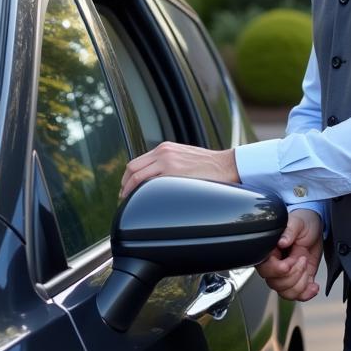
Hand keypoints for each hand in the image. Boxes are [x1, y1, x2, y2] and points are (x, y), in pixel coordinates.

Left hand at [120, 142, 238, 198]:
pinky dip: (139, 192)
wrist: (226, 165)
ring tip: (128, 202)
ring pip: (136, 175)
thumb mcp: (185, 158)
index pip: (138, 162)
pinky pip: (147, 183)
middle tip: (123, 197)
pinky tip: (140, 202)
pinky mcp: (172, 172)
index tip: (127, 188)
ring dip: (128, 190)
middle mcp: (163, 152)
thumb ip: (170, 164)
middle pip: (132, 168)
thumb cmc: (210, 166)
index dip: (128, 177)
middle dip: (124, 184)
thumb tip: (159, 179)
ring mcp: (167, 161)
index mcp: (165, 148)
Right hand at [256, 209, 322, 301]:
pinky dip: (307, 294)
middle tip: (302, 259)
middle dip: (292, 275)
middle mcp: (275, 265)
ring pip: (285, 293)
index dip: (278, 270)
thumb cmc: (303, 222)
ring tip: (307, 267)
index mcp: (269, 251)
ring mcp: (286, 275)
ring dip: (300, 283)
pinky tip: (313, 285)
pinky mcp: (298, 280)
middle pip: (275, 284)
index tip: (289, 262)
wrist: (316, 228)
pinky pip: (297, 296)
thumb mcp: (297, 222)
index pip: (265, 269)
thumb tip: (282, 241)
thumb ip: (289, 230)